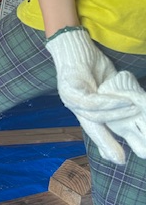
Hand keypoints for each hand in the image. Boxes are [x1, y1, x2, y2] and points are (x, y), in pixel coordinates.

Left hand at [46, 27, 143, 163]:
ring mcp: (69, 98)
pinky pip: (91, 101)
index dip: (105, 144)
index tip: (118, 159)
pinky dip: (108, 103)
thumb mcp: (106, 86)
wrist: (76, 45)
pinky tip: (123, 101)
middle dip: (107, 141)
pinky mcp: (69, 89)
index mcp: (81, 108)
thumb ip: (114, 101)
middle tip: (124, 153)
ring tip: (135, 110)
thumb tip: (131, 112)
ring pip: (94, 115)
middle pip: (93, 127)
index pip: (94, 129)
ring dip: (116, 113)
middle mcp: (73, 106)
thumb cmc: (91, 65)